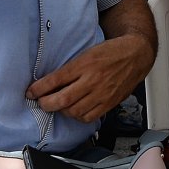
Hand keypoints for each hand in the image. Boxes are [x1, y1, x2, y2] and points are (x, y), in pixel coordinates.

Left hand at [27, 36, 153, 122]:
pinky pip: (88, 117)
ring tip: (58, 105)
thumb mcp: (88, 52)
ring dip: (62, 110)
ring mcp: (102, 93)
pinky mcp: (109, 102)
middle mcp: (93, 79)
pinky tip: (75, 110)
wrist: (137, 54)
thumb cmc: (111, 51)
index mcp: (86, 63)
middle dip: (46, 103)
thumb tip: (50, 83)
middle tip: (40, 102)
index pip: (56, 79)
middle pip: (63, 99)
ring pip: (74, 111)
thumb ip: (71, 68)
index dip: (39, 88)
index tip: (31, 91)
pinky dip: (78, 116)